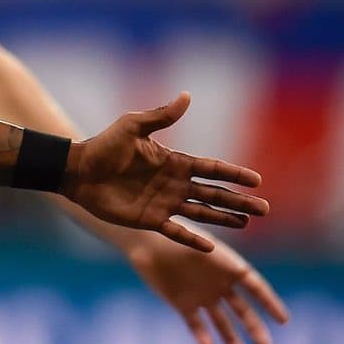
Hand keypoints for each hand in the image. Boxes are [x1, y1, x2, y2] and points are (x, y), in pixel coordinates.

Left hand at [63, 93, 268, 251]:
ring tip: (247, 224)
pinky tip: (210, 247)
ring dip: (224, 219)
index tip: (257, 180)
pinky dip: (192, 239)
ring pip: (202, 213)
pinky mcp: (149, 220)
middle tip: (265, 209)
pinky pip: (175, 232)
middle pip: (213, 194)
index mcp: (173, 162)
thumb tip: (187, 95)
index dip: (234, 174)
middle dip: (239, 201)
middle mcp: (174, 184)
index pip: (211, 169)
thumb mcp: (133, 126)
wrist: (77, 170)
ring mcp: (163, 203)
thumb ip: (161, 116)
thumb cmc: (103, 145)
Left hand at [130, 236, 289, 343]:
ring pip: (221, 321)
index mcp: (228, 265)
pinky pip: (196, 324)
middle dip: (254, 328)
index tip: (283, 320)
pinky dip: (202, 336)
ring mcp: (201, 294)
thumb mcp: (198, 242)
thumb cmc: (173, 234)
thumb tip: (239, 270)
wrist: (145, 239)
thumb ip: (217, 258)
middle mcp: (219, 283)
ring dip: (230, 338)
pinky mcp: (182, 303)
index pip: (256, 287)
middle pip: (242, 310)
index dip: (270, 303)